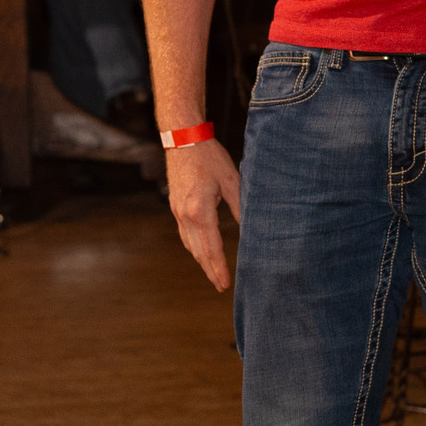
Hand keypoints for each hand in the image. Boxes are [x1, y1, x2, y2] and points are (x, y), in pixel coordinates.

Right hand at [165, 137, 242, 290]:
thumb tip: (251, 228)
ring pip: (189, 244)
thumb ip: (240, 206)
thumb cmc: (209, 157)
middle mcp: (185, 215)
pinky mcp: (175, 206)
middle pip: (198, 251)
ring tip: (212, 274)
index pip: (212, 247)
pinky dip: (193, 247)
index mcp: (200, 210)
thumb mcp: (231, 180)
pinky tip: (200, 252)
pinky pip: (184, 234)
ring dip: (201, 261)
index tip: (225, 283)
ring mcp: (177, 211)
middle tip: (221, 286)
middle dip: (209, 270)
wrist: (182, 139)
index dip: (219, 267)